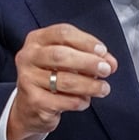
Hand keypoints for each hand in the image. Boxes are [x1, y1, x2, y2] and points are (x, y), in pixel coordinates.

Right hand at [7, 23, 117, 139]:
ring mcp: (28, 79)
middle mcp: (28, 57)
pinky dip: (79, 101)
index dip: (86, 41)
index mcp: (37, 39)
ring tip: (103, 88)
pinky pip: (63, 101)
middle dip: (88, 62)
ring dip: (89, 85)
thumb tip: (110, 63)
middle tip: (106, 70)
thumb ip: (89, 56)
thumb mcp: (67, 59)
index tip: (103, 51)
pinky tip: (84, 101)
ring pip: (64, 80)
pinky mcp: (33, 101)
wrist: (29, 105)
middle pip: (61, 55)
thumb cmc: (51, 75)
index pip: (63, 33)